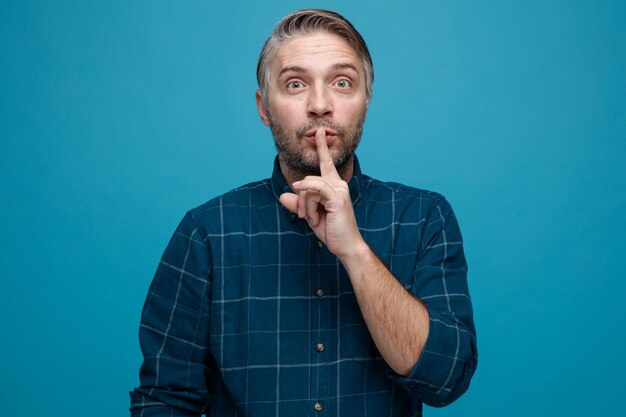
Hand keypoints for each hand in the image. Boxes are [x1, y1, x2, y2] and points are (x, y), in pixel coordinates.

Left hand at [279, 129, 364, 259]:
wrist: (345, 245)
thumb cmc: (332, 230)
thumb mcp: (311, 215)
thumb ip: (299, 204)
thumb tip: (283, 195)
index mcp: (333, 185)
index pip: (326, 163)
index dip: (322, 147)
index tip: (320, 131)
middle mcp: (338, 184)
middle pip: (308, 180)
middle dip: (302, 200)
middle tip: (305, 217)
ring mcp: (339, 189)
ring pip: (309, 187)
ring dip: (306, 206)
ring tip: (313, 219)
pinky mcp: (337, 197)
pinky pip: (315, 189)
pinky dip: (307, 198)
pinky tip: (306, 206)